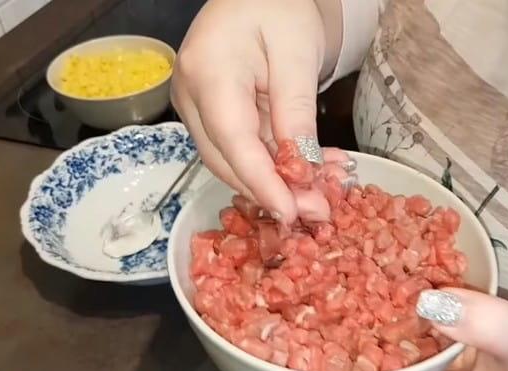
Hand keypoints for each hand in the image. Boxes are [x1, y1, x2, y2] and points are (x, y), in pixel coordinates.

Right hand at [171, 0, 344, 223]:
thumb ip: (296, 111)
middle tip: (316, 210)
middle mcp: (189, 94)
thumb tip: (301, 170)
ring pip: (230, 160)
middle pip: (226, 159)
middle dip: (271, 191)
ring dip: (272, 181)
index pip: (234, 141)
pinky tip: (303, 171)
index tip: (292, 213)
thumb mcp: (297, 55)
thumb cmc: (278, 9)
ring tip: (317, 192)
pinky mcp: (205, 113)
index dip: (263, 183)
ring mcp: (193, 105)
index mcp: (208, 72)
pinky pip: (236, 148)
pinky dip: (268, 164)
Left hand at [341, 289, 507, 370]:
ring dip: (381, 337)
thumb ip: (481, 323)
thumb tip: (427, 301)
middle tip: (319, 332)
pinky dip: (412, 315)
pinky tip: (390, 287)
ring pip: (410, 358)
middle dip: (360, 366)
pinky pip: (432, 331)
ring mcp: (462, 367)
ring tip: (339, 305)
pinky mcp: (470, 341)